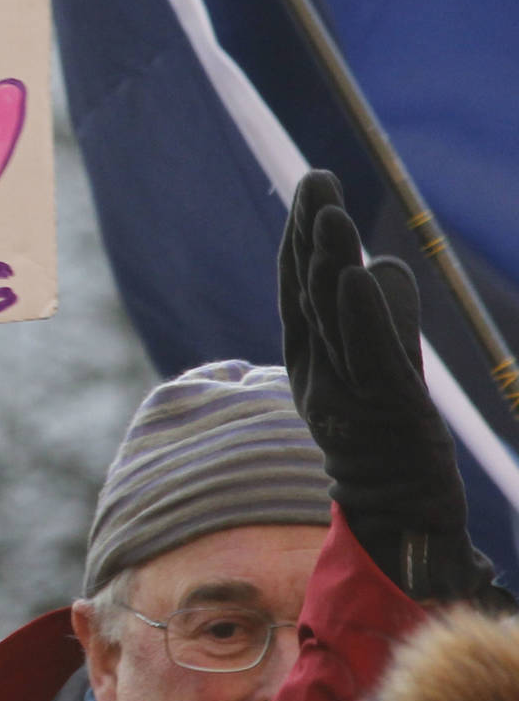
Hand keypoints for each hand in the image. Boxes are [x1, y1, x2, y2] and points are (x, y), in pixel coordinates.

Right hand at [278, 171, 501, 601]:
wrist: (399, 521)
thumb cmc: (390, 445)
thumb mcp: (383, 371)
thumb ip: (385, 320)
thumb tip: (386, 265)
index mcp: (311, 364)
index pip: (300, 291)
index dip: (302, 239)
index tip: (311, 186)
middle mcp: (319, 375)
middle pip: (310, 295)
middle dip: (311, 235)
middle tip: (316, 179)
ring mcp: (347, 395)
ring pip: (334, 322)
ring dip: (332, 262)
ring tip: (332, 212)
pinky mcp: (385, 414)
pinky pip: (371, 360)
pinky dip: (362, 317)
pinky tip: (359, 277)